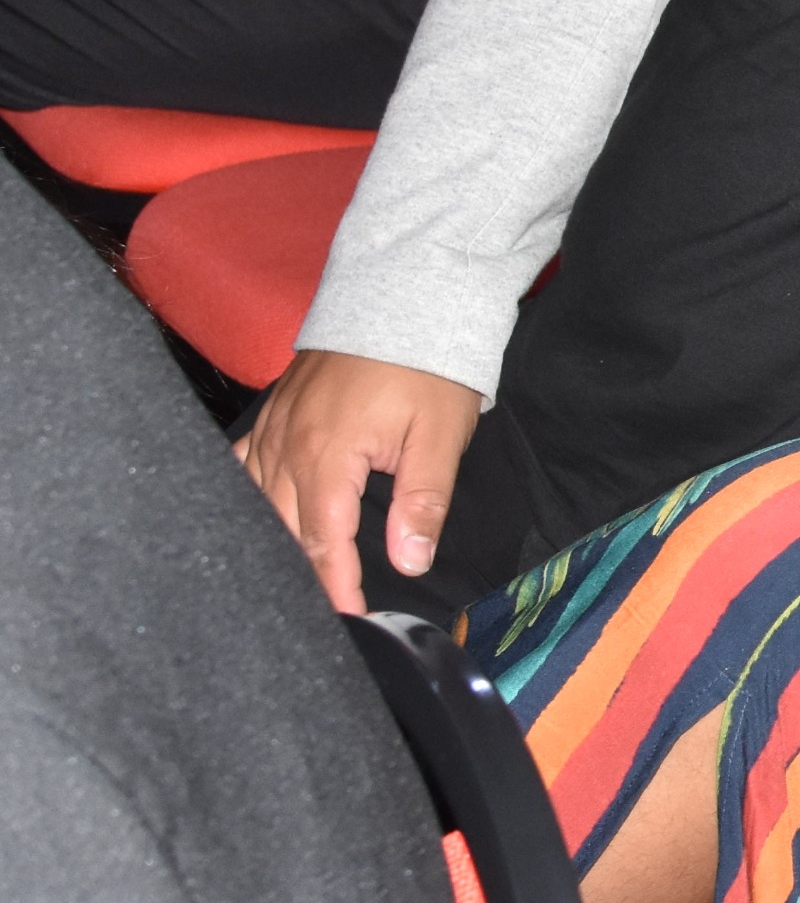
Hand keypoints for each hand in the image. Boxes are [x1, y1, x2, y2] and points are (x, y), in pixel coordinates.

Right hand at [236, 350, 484, 615]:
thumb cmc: (429, 363)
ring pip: (257, 503)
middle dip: (300, 574)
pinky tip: (254, 518)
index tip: (349, 621)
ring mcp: (273, 426)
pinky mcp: (273, 410)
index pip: (323, 543)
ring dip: (271, 541)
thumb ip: (423, 501)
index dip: (336, 587)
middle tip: (318, 611)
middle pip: (284, 530)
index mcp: (326, 456)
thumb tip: (411, 562)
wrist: (407, 292)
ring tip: (287, 580)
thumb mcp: (441, 434)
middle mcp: (286, 446)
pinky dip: (247, 496)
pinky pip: (244, 465)